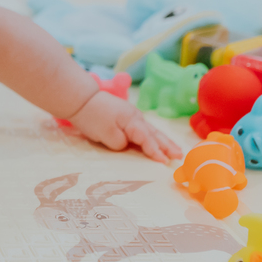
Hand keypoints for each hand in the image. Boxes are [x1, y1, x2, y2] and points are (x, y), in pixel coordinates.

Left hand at [67, 91, 182, 163]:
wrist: (81, 99)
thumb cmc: (92, 116)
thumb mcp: (105, 134)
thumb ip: (120, 143)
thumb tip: (128, 146)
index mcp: (131, 121)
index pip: (146, 139)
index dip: (155, 151)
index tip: (164, 162)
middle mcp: (136, 118)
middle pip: (154, 134)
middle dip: (167, 145)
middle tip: (180, 155)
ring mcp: (132, 116)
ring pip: (152, 131)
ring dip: (164, 141)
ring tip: (176, 150)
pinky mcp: (127, 117)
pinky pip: (145, 129)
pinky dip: (154, 136)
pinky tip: (159, 140)